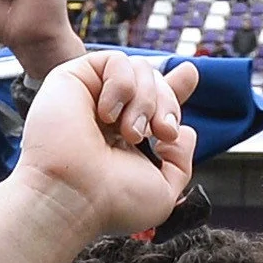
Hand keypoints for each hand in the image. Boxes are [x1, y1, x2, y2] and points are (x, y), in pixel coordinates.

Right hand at [6, 51, 199, 236]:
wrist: (75, 197)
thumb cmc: (111, 202)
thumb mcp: (163, 191)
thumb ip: (180, 162)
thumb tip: (186, 132)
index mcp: (126, 136)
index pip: (154, 101)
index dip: (175, 87)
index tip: (190, 74)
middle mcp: (108, 115)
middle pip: (155, 82)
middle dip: (168, 104)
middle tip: (162, 133)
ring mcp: (90, 96)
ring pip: (140, 69)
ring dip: (146, 100)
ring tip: (130, 132)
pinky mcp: (72, 78)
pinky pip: (116, 60)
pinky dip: (122, 85)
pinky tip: (107, 114)